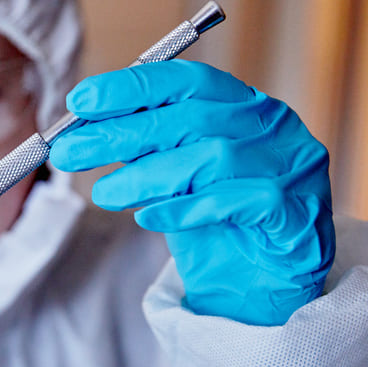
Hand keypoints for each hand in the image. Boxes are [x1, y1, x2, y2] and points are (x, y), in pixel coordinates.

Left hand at [49, 60, 334, 325]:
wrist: (269, 283)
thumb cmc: (220, 219)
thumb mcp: (177, 174)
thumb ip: (146, 147)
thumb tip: (80, 132)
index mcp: (242, 105)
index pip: (185, 83)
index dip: (130, 88)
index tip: (80, 103)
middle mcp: (272, 126)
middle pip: (190, 118)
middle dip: (121, 134)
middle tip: (69, 151)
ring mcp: (292, 166)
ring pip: (211, 158)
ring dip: (147, 176)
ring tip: (104, 194)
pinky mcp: (298, 211)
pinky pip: (236, 202)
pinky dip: (186, 209)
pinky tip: (149, 218)